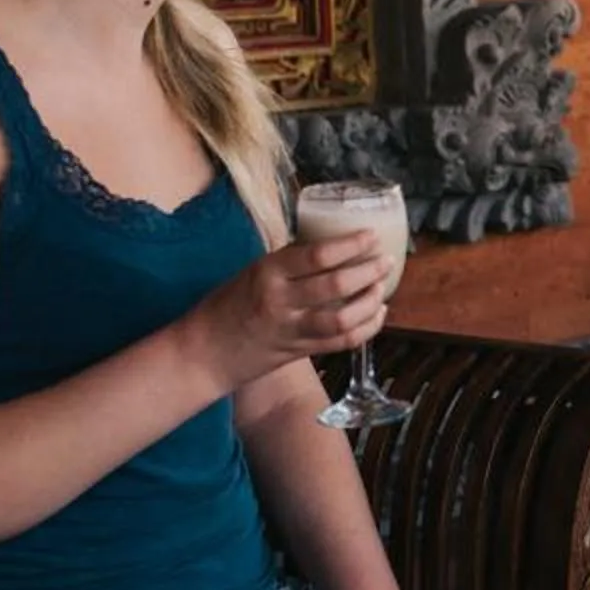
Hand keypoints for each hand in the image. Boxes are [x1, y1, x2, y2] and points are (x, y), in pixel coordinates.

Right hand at [182, 232, 389, 390]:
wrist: (203, 353)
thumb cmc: (227, 305)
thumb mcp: (254, 271)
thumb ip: (289, 261)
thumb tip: (329, 242)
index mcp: (269, 272)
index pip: (317, 255)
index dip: (350, 244)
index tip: (371, 235)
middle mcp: (281, 301)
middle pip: (336, 286)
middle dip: (368, 271)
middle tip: (386, 260)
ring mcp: (291, 330)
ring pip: (343, 318)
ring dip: (370, 302)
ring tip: (382, 288)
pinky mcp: (299, 352)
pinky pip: (340, 342)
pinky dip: (365, 329)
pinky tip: (376, 315)